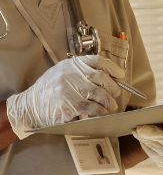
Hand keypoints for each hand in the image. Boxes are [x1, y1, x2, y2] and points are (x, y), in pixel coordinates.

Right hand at [5, 55, 123, 136]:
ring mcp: (69, 89)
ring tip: (109, 106)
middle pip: (102, 78)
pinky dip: (101, 112)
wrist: (30, 106)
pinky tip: (101, 113)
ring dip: (109, 102)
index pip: (97, 60)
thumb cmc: (51, 91)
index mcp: (71, 65)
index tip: (120, 75)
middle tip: (114, 95)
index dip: (113, 68)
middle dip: (113, 88)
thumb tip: (111, 78)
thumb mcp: (64, 74)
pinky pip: (94, 108)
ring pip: (101, 94)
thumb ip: (83, 73)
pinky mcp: (70, 104)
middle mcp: (70, 74)